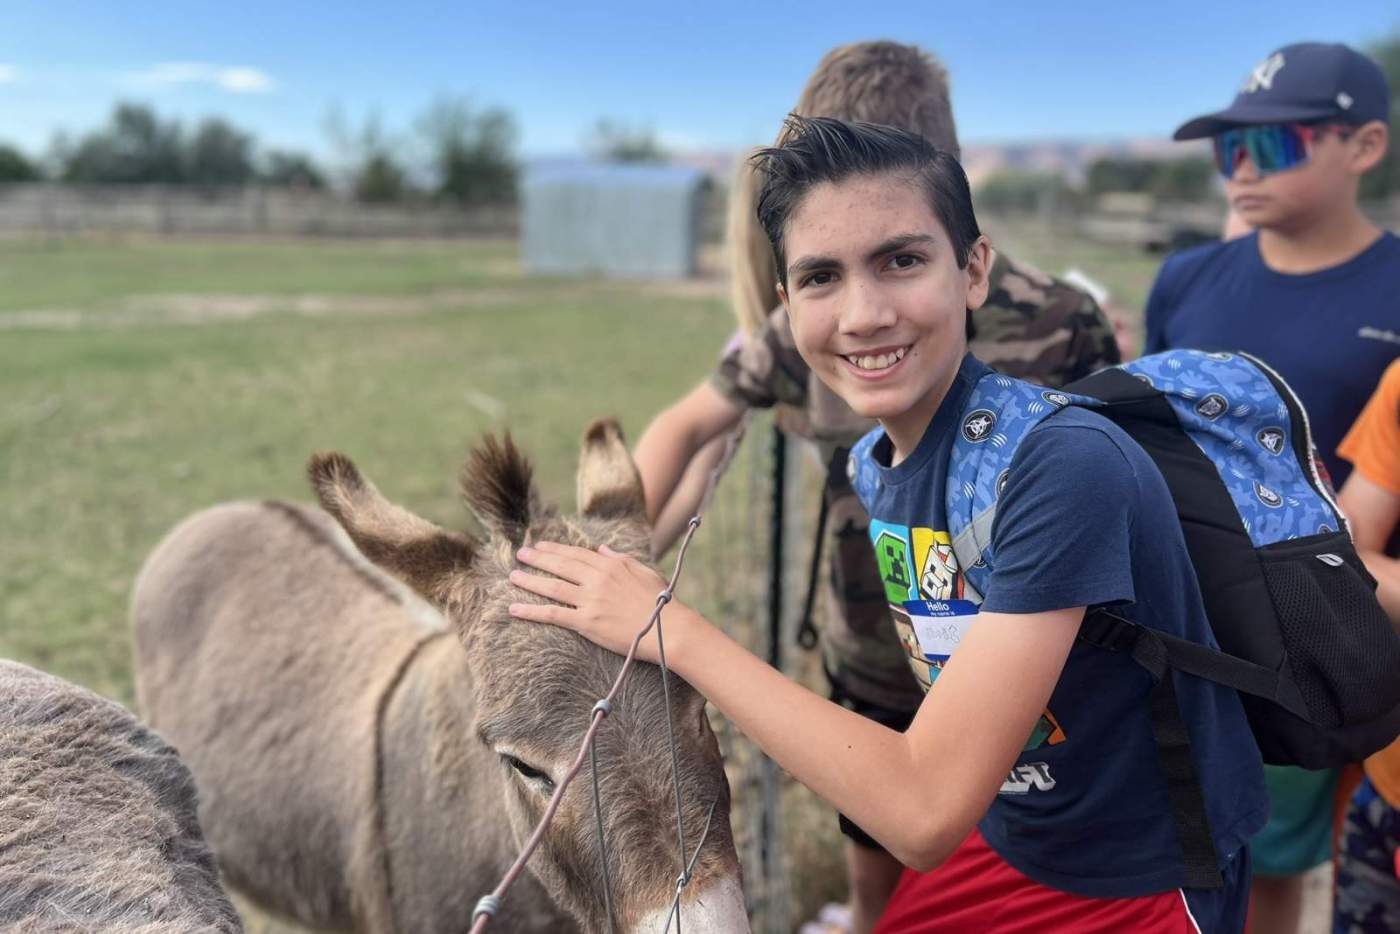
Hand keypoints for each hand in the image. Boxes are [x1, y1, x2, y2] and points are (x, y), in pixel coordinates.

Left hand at [507, 542, 686, 661]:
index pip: (577, 554)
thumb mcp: (643, 571)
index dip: (556, 550)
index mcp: (611, 565)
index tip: (540, 546)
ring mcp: (591, 600)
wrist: (669, 629)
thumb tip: (601, 549)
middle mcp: (598, 579)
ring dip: (530, 580)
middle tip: (520, 554)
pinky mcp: (587, 622)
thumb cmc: (661, 601)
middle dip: (538, 559)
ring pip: (553, 586)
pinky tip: (514, 608)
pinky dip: (532, 610)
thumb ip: (619, 558)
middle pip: (561, 566)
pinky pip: (554, 614)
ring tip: (512, 576)